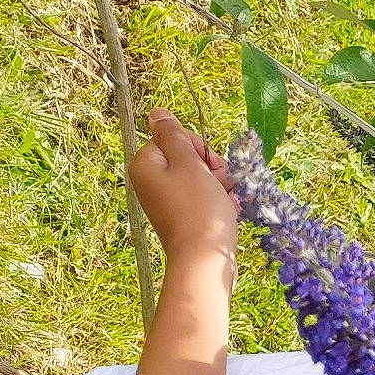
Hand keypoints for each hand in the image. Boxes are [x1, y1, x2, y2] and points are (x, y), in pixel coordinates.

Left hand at [128, 109, 240, 285]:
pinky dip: (218, 203)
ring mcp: (167, 202)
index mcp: (146, 164)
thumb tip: (156, 113)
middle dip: (213, 170)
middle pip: (189, 159)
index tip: (211, 169)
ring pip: (201, 180)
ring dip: (220, 187)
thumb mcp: (188, 164)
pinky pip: (203, 200)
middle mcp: (151, 182)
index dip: (201, 150)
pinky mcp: (182, 219)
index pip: (178, 139)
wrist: (205, 261)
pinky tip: (228, 213)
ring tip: (227, 203)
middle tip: (221, 187)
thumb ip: (174, 136)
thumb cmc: (199, 210)